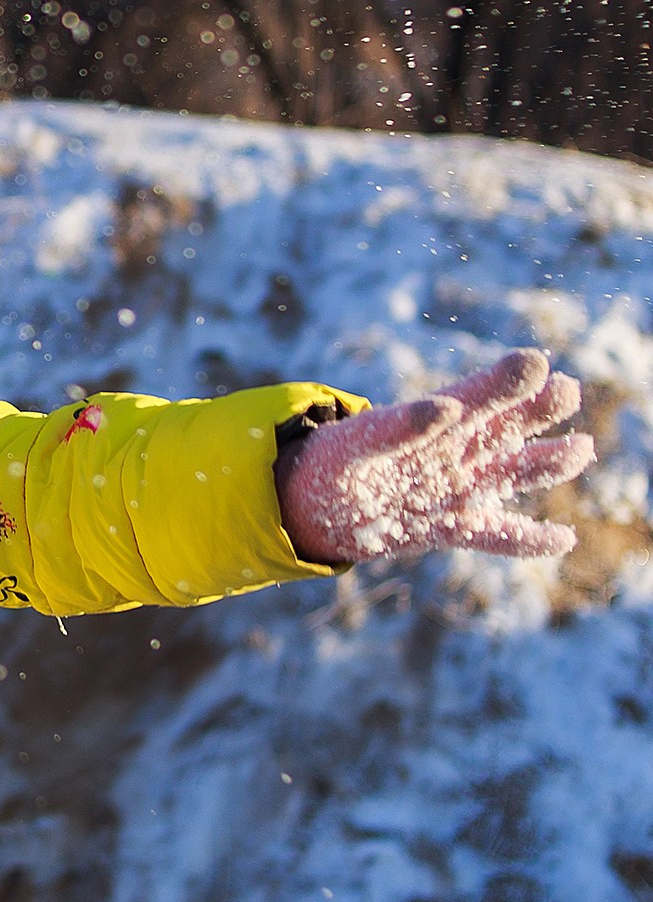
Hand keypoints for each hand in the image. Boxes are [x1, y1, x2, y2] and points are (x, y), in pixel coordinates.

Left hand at [276, 348, 594, 564]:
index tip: (534, 362)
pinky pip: (496, 533)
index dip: (505, 381)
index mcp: (436, 420)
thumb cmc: (338, 460)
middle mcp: (457, 449)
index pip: (478, 395)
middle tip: (567, 391)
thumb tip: (446, 408)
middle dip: (536, 410)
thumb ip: (399, 427)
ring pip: (512, 473)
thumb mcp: (361, 441)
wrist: (320, 504)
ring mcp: (460, 488)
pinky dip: (527, 539)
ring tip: (580, 449)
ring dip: (545, 463)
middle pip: (506, 427)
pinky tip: (563, 538)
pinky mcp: (453, 527)